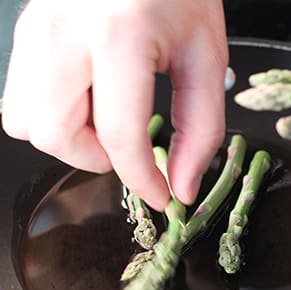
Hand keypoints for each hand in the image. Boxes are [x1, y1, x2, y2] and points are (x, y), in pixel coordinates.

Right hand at [2, 0, 227, 209]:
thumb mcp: (206, 57)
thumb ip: (200, 127)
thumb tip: (181, 184)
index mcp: (118, 34)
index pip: (119, 136)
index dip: (142, 180)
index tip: (161, 195)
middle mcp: (64, 31)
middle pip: (56, 135)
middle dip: (96, 159)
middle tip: (128, 149)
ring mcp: (36, 29)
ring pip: (26, 122)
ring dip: (71, 139)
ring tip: (107, 121)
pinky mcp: (27, 31)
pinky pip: (20, 98)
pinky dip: (53, 116)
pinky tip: (87, 101)